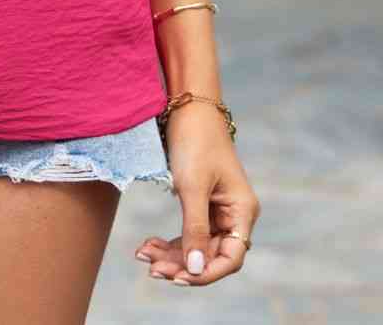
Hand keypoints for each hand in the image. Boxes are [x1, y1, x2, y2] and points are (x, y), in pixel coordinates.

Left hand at [134, 104, 260, 285]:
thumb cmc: (195, 141)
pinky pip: (189, 233)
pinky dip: (170, 242)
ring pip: (197, 247)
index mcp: (242, 211)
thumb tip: (196, 269)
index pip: (231, 257)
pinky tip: (148, 245)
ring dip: (172, 255)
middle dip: (182, 264)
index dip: (207, 273)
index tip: (179, 278)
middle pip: (211, 254)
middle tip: (151, 268)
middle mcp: (234, 215)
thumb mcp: (192, 186)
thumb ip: (195, 229)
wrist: (187, 107)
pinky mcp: (202, 204)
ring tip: (144, 256)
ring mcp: (218, 210)